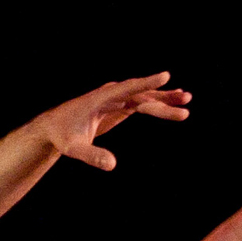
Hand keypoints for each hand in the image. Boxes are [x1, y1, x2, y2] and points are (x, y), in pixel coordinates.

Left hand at [38, 72, 190, 170]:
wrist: (54, 128)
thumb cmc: (62, 136)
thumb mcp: (75, 148)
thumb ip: (92, 155)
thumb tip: (112, 165)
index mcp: (100, 99)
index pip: (127, 88)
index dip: (146, 83)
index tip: (165, 76)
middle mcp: (110, 95)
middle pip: (141, 96)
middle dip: (163, 99)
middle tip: (185, 104)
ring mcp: (116, 100)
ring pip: (144, 97)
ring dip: (165, 99)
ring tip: (187, 99)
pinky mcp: (119, 107)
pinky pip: (141, 103)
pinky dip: (157, 104)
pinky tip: (173, 104)